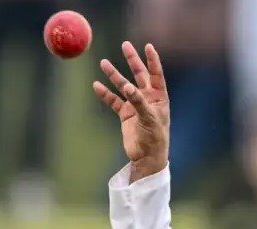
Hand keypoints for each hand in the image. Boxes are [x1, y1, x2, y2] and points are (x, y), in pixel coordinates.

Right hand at [93, 42, 169, 181]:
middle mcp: (147, 98)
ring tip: (103, 62)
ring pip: (123, 86)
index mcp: (159, 97)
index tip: (147, 46)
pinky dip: (105, 93)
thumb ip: (138, 102)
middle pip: (139, 75)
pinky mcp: (125, 114)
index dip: (152, 60)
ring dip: (114, 75)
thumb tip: (126, 86)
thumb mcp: (149, 119)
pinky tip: (97, 85)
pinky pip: (113, 100)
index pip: (156, 74)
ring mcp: (135, 105)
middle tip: (125, 45)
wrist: (146, 156)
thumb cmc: (155, 138)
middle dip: (132, 60)